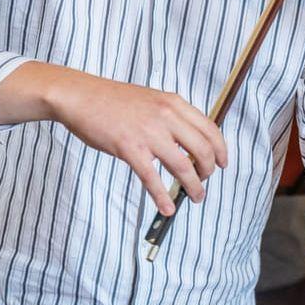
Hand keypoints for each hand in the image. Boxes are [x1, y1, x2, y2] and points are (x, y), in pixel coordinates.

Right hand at [42, 68, 228, 216]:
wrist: (81, 96)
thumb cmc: (113, 101)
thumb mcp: (151, 100)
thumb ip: (171, 117)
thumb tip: (189, 143)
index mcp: (173, 103)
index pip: (210, 129)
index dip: (221, 150)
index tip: (223, 163)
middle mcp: (166, 116)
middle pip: (202, 150)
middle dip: (208, 171)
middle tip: (205, 181)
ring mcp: (148, 133)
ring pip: (183, 167)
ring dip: (194, 187)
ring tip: (196, 197)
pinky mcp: (129, 148)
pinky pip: (152, 178)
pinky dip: (163, 197)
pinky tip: (167, 208)